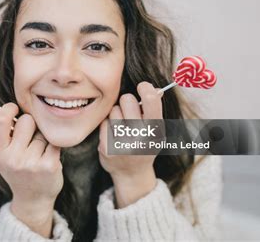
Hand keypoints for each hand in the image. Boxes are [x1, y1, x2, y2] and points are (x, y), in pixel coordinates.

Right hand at [0, 103, 62, 236]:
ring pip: (42, 131)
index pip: (1, 120)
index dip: (9, 109)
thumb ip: (1, 131)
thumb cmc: (18, 169)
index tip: (15, 109)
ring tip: (38, 154)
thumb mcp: (4, 153)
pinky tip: (48, 157)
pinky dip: (53, 146)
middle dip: (30, 125)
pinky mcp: (49, 165)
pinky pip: (55, 141)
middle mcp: (12, 159)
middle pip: (26, 120)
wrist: (33, 198)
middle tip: (29, 140)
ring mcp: (31, 163)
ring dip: (42, 139)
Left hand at [98, 82, 163, 207]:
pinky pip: (104, 122)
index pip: (151, 100)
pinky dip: (108, 125)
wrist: (131, 173)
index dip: (146, 88)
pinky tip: (113, 135)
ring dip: (116, 114)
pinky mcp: (107, 147)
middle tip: (129, 111)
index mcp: (156, 131)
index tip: (142, 86)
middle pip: (127, 99)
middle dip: (127, 102)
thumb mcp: (156, 131)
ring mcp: (123, 143)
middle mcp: (141, 137)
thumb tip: (154, 88)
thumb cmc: (144, 145)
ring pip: (113, 110)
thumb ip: (155, 111)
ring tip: (122, 126)